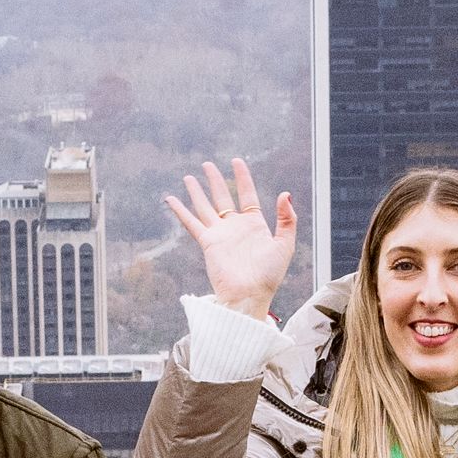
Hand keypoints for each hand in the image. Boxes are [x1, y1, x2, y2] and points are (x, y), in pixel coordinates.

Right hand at [165, 158, 302, 317]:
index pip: (247, 195)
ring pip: (205, 207)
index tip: (236, 162)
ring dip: (197, 192)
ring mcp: (220, 234)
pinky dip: (180, 211)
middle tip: (207, 165)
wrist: (249, 295)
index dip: (242, 178)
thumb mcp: (284, 244)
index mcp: (255, 225)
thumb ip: (287, 219)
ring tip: (188, 177)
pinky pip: (191, 223)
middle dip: (215, 180)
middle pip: (222, 197)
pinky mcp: (208, 243)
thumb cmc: (269, 275)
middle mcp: (235, 227)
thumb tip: (285, 194)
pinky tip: (171, 199)